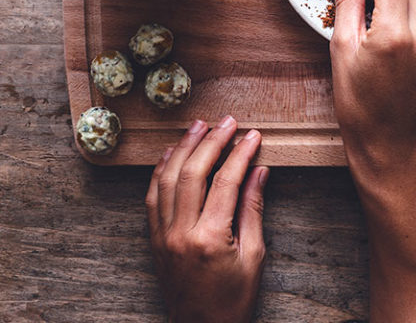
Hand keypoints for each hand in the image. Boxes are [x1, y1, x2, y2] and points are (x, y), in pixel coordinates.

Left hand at [145, 117, 268, 322]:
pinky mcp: (155, 239)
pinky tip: (170, 153)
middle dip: (211, 141)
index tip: (252, 135)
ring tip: (198, 125)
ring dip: (183, 148)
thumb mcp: (253, 256)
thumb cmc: (232, 299)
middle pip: (193, 173)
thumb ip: (253, 209)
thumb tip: (258, 171)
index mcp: (210, 238)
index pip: (225, 182)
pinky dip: (160, 170)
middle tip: (227, 121)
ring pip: (168, 179)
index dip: (241, 154)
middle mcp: (181, 232)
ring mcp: (163, 235)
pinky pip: (152, 196)